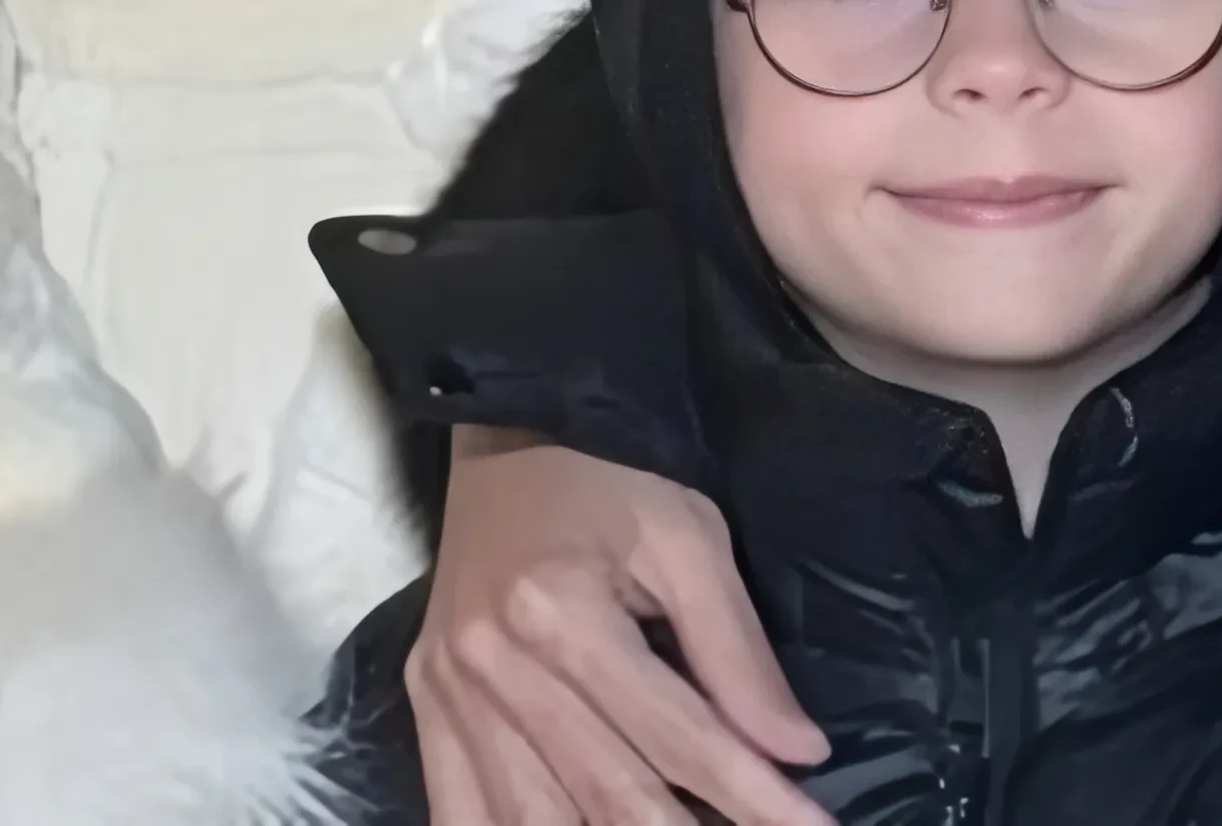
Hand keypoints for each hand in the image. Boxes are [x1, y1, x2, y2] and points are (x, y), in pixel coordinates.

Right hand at [410, 429, 830, 825]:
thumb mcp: (688, 537)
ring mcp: (448, 697)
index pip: (677, 736)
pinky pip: (461, 813)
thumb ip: (735, 650)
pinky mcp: (424, 710)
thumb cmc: (608, 479)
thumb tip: (797, 750)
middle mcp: (496, 668)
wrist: (507, 435)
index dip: (753, 797)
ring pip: (534, 824)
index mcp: (563, 613)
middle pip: (607, 795)